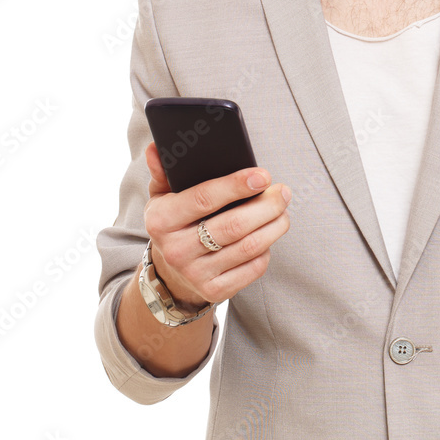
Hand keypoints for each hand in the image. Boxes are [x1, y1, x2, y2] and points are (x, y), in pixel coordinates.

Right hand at [143, 141, 291, 308]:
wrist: (170, 275)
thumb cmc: (174, 224)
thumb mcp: (161, 197)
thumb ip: (162, 171)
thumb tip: (156, 148)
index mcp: (161, 220)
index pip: (204, 198)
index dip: (237, 185)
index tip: (263, 175)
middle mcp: (176, 250)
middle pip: (233, 225)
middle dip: (266, 205)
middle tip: (283, 191)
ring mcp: (195, 274)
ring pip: (248, 247)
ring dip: (274, 225)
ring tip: (283, 210)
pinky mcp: (215, 291)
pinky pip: (253, 268)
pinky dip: (267, 250)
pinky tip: (268, 235)